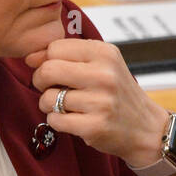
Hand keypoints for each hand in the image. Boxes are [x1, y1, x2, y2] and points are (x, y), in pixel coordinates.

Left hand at [25, 38, 167, 167]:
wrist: (145, 128)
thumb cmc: (117, 94)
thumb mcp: (102, 64)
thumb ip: (68, 56)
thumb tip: (30, 57)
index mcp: (105, 53)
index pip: (55, 48)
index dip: (46, 60)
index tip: (53, 72)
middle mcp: (104, 75)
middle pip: (48, 70)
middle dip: (40, 81)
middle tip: (50, 88)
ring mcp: (100, 102)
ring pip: (48, 98)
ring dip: (48, 104)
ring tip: (64, 106)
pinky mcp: (95, 126)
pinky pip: (55, 120)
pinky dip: (57, 121)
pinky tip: (71, 120)